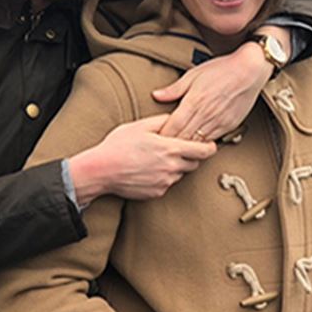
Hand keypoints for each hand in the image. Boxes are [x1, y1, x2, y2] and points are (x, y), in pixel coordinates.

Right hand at [67, 114, 215, 203]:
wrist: (101, 171)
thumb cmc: (118, 146)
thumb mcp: (140, 126)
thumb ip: (162, 121)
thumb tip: (175, 118)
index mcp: (171, 149)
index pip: (203, 151)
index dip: (210, 148)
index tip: (210, 145)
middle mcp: (171, 168)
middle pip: (194, 164)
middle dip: (191, 156)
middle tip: (179, 149)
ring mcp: (165, 182)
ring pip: (180, 174)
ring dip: (176, 167)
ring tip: (158, 158)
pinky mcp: (157, 193)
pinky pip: (167, 184)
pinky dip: (164, 177)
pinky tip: (149, 169)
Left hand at [154, 28, 288, 139]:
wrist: (250, 71)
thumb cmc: (222, 69)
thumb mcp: (194, 74)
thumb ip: (174, 88)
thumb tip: (157, 95)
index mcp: (194, 101)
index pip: (173, 126)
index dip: (163, 135)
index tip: (155, 137)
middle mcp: (206, 115)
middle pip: (183, 138)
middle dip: (171, 144)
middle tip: (162, 147)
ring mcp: (218, 122)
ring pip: (197, 143)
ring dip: (186, 147)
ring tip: (176, 149)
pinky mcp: (229, 126)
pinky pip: (212, 141)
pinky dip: (201, 145)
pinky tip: (195, 145)